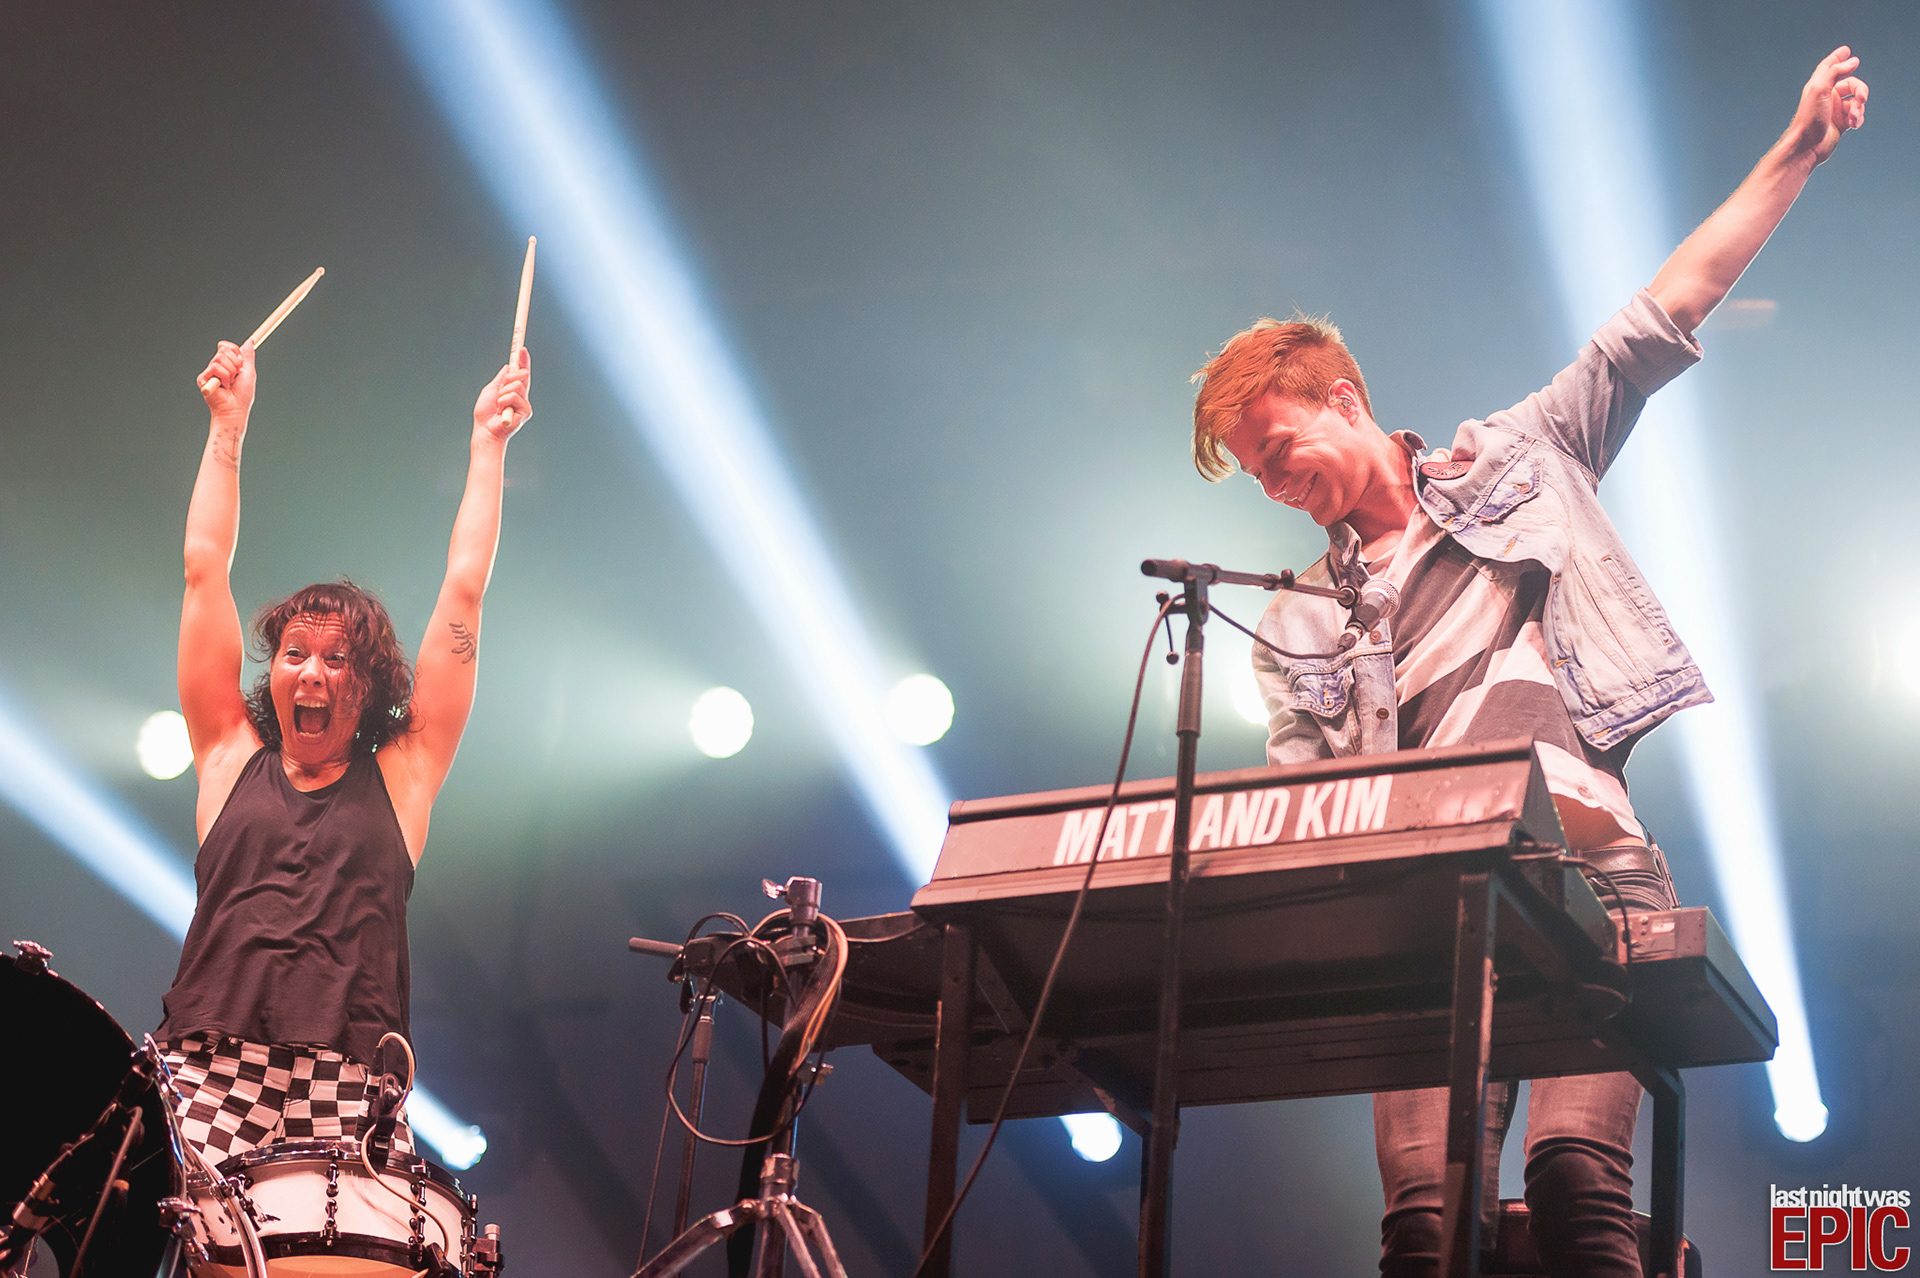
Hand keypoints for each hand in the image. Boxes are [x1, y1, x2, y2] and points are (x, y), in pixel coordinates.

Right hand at [197, 340, 255, 418]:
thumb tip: (249, 341)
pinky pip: (215, 367)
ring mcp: (209, 372)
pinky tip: (223, 386)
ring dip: (231, 372)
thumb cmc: (242, 395)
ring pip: (220, 358)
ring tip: (229, 383)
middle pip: (224, 350)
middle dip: (235, 363)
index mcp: (226, 364)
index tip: (241, 364)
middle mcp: (216, 366)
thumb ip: (247, 356)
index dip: (235, 352)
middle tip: (236, 377)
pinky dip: (224, 377)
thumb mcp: (249, 372)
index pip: (226, 346)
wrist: (235, 409)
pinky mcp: (203, 378)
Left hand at [473, 347, 531, 443]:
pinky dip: (504, 402)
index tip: (522, 348)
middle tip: (500, 390)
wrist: (485, 429)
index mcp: (513, 390)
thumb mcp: (490, 390)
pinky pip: (514, 397)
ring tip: (499, 405)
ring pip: (517, 385)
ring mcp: (524, 403)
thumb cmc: (485, 413)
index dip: (523, 361)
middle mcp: (521, 396)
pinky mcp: (526, 411)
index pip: (521, 373)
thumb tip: (507, 366)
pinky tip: (502, 411)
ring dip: (503, 394)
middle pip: (523, 374)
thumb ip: (500, 379)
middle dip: (510, 378)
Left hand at [1785, 46, 1868, 164]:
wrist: (1807, 147)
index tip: (1846, 50)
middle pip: (1852, 84)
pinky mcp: (1841, 123)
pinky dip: (1858, 118)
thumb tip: (1853, 61)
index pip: (1829, 67)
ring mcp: (1834, 109)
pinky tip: (1853, 125)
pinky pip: (1857, 115)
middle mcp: (1827, 96)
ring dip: (1858, 108)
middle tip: (1862, 98)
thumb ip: (1836, 72)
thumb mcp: (1820, 89)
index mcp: (1819, 86)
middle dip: (1861, 90)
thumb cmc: (1809, 118)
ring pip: (1857, 101)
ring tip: (1852, 118)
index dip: (1837, 58)